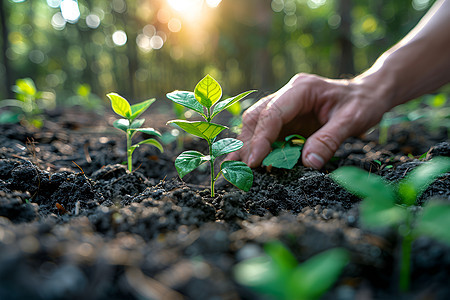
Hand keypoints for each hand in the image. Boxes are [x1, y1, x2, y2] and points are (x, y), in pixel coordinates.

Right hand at [227, 73, 390, 168]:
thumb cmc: (362, 103)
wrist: (368, 95)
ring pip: (257, 123)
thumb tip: (308, 164)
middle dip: (248, 143)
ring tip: (238, 168)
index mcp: (302, 89)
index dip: (261, 138)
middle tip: (241, 169)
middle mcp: (288, 94)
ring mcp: (286, 106)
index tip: (255, 161)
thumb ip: (329, 140)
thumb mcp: (352, 120)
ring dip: (248, 146)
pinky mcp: (287, 119)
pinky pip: (268, 132)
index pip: (272, 113)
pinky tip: (254, 163)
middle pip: (257, 116)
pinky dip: (259, 147)